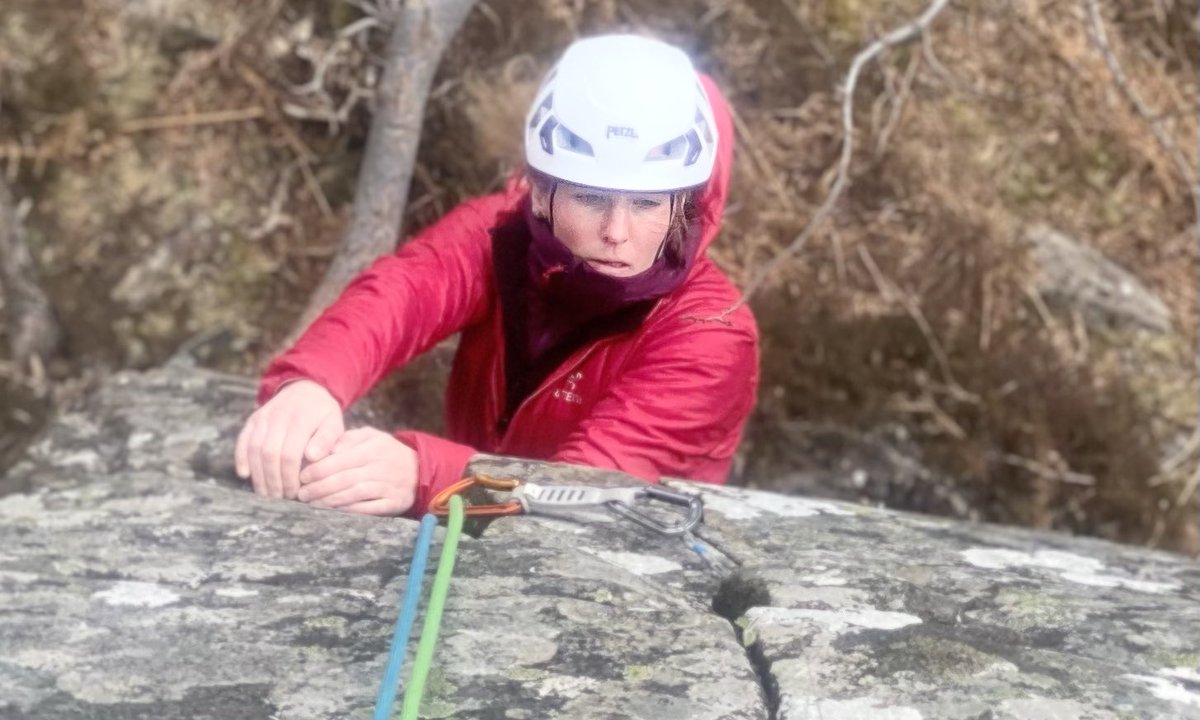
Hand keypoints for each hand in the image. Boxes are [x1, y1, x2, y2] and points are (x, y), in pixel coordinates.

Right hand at [235, 380, 343, 499]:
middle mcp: (279, 416)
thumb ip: (327, 440)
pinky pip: (243, 440)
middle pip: (270, 454)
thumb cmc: (323, 413)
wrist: (307, 389)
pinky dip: (241, 458)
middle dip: (273, 480)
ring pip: (254, 450)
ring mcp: (263, 417)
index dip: (290, 477)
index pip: (290, 454)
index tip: (295, 493)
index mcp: (301, 419)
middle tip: (279, 499)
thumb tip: (313, 458)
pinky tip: (245, 475)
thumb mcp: (334, 423)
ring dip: (258, 475)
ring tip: (266, 494)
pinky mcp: (253, 420)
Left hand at [296, 427, 417, 515]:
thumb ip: (349, 438)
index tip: (302, 475)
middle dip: (320, 487)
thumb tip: (328, 448)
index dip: (319, 468)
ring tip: (312, 503)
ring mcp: (388, 486)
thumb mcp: (372, 436)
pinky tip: (334, 511)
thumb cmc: (386, 452)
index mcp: (373, 448)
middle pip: (345, 478)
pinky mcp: (393, 503)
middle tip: (301, 493)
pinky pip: (369, 509)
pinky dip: (350, 511)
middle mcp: (381, 467)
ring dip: (331, 500)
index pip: (341, 459)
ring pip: (354, 494)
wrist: (419, 469)